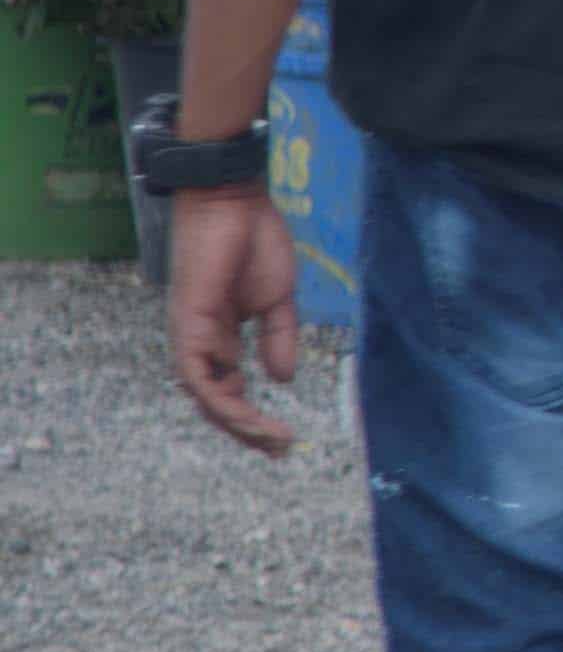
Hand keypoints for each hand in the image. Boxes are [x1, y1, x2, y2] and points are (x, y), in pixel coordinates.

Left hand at [168, 187, 299, 455]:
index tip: (285, 438)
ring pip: (205, 396)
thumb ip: (278, 339)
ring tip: (270, 438)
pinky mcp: (189, 324)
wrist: (233, 202)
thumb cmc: (254, 241)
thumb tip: (282, 379)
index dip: (253, 418)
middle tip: (279, 449)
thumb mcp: (277, 301)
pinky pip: (199, 375)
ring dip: (236, 423)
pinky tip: (249, 410)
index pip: (228, 391)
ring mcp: (191, 335)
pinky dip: (221, 398)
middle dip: (246, 430)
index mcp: (219, 337)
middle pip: (215, 402)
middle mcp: (199, 343)